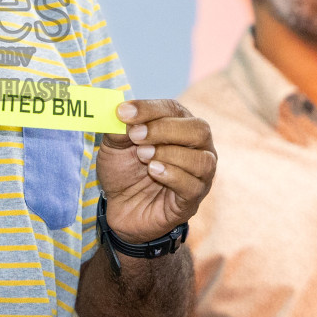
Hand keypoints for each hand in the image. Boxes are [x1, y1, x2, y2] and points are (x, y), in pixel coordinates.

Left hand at [97, 98, 215, 241]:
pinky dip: (172, 175)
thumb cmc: (123, 170)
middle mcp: (197, 149)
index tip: (124, 112)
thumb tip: (122, 112)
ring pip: (202, 160)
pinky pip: (194, 186)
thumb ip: (118, 128)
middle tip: (135, 136)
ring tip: (143, 156)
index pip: (174, 109)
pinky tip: (153, 172)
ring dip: (169, 154)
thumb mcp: (114, 146)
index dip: (149, 109)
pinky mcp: (192, 201)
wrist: (118, 207)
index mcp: (179, 126)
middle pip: (199, 130)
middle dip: (164, 129)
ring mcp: (199, 176)